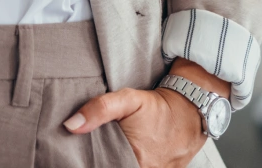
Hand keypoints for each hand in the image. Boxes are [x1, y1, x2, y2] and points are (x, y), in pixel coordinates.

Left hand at [64, 58, 224, 167]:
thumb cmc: (157, 107)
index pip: (101, 166)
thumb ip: (99, 109)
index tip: (79, 155)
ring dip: (116, 161)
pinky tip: (125, 154)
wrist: (189, 112)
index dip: (90, 162)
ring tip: (112, 150)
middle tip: (95, 150)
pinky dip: (128, 162)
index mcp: (133, 161)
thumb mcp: (127, 100)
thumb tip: (71, 125)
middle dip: (103, 161)